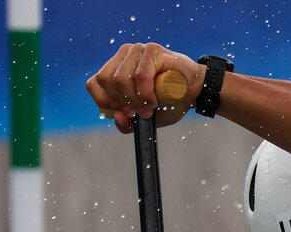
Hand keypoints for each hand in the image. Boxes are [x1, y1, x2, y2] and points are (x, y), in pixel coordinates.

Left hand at [86, 42, 201, 132]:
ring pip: (120, 78)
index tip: (124, 112)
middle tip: (139, 112)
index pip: (94, 83)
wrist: (195, 91)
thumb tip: (118, 116)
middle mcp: (123, 56)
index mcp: (116, 68)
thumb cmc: (170, 101)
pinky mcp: (151, 50)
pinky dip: (146, 94)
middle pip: (105, 80)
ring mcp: (137, 50)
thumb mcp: (145, 117)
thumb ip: (127, 122)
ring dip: (135, 100)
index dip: (105, 102)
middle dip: (122, 102)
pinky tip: (154, 101)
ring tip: (150, 107)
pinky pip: (140, 76)